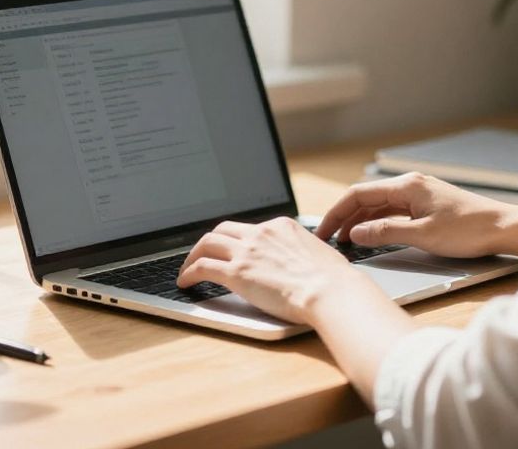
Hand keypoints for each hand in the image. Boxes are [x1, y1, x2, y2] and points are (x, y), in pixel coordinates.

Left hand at [176, 217, 366, 323]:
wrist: (330, 292)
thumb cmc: (333, 281)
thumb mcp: (318, 253)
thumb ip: (301, 252)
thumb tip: (300, 262)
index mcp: (282, 226)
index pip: (249, 227)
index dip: (236, 239)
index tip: (231, 250)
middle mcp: (261, 233)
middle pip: (223, 230)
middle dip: (209, 242)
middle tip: (202, 254)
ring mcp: (247, 251)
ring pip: (207, 243)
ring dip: (193, 255)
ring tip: (187, 268)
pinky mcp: (236, 272)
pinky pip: (202, 267)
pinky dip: (188, 272)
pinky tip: (185, 282)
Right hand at [315, 173, 517, 260]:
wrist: (506, 228)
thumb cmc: (470, 230)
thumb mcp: (423, 235)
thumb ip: (386, 232)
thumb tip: (356, 233)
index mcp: (407, 186)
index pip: (359, 195)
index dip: (337, 213)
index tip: (323, 232)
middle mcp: (411, 185)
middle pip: (366, 199)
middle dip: (344, 218)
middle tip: (328, 240)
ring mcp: (419, 195)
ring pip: (379, 206)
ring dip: (360, 222)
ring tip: (345, 242)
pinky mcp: (427, 206)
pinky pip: (393, 212)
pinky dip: (378, 223)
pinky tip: (371, 236)